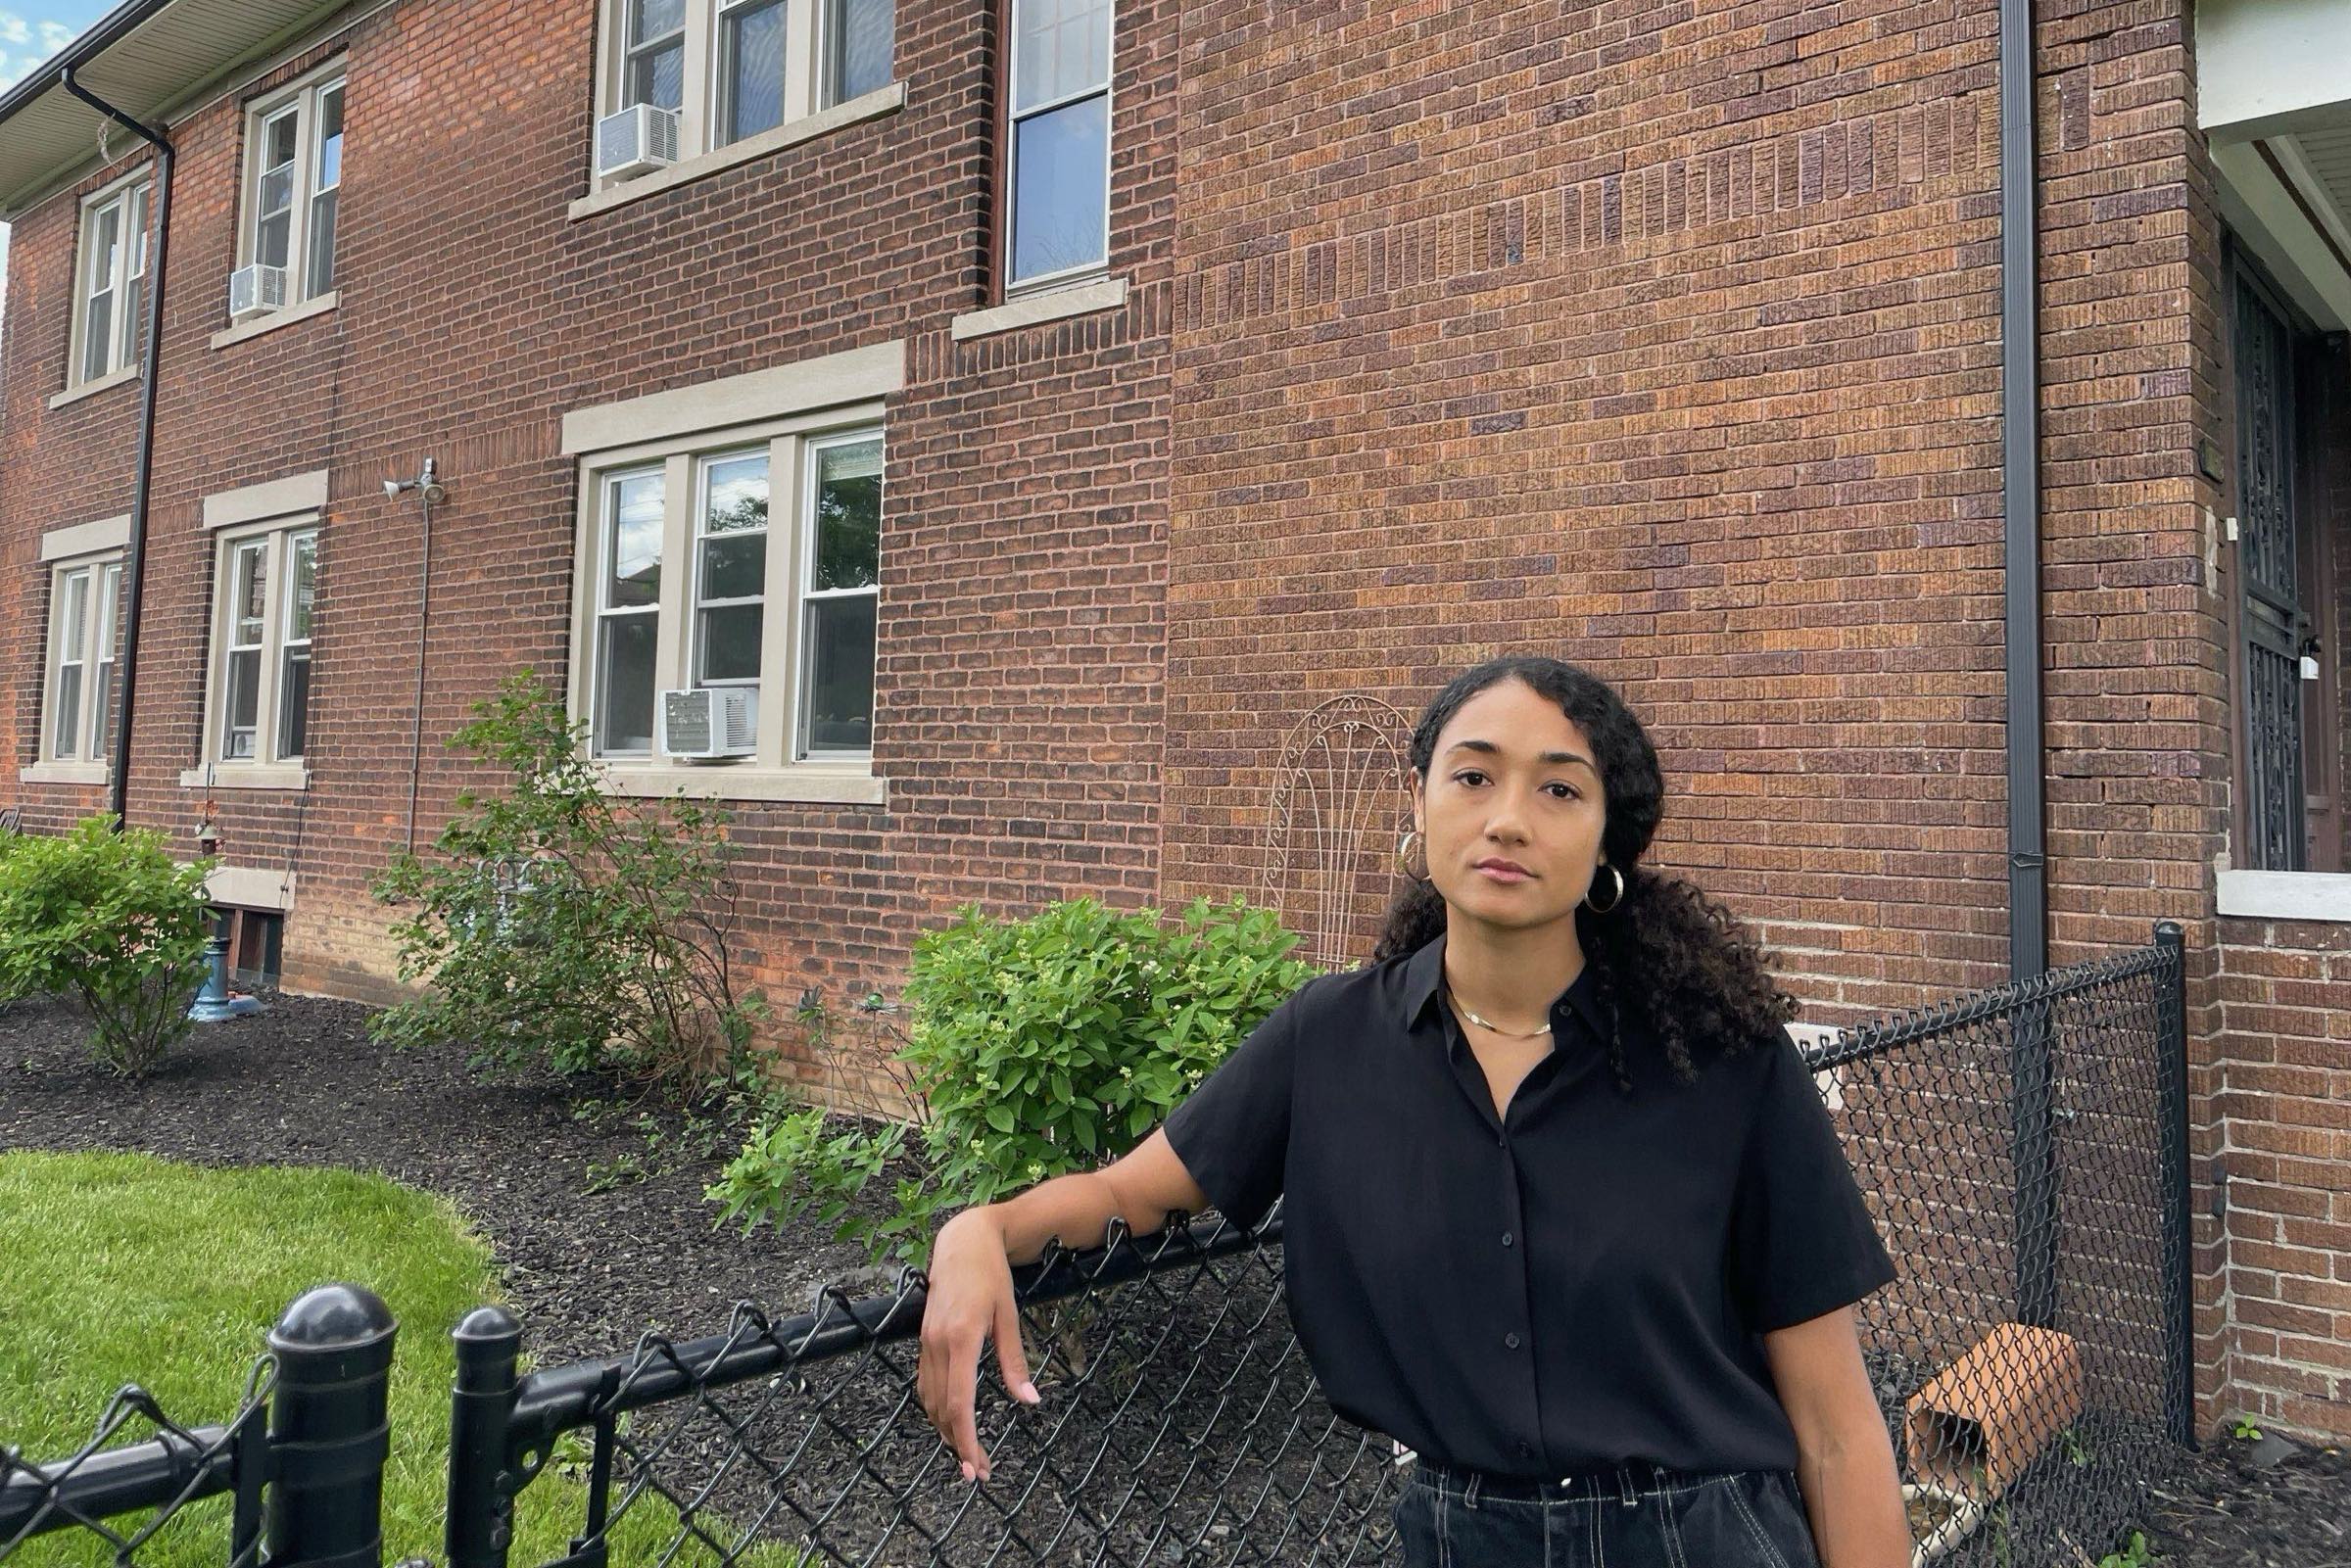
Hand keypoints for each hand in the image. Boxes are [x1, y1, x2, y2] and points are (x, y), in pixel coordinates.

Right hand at [916, 1207, 1041, 1483]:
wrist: (962, 1241)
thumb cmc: (991, 1275)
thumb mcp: (1010, 1316)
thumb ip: (1014, 1361)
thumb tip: (1030, 1402)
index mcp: (961, 1338)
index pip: (959, 1403)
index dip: (965, 1439)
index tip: (974, 1466)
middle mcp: (938, 1344)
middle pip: (941, 1409)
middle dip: (958, 1444)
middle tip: (978, 1472)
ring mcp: (926, 1341)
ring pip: (929, 1400)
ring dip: (945, 1430)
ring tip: (967, 1453)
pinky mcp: (924, 1339)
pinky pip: (925, 1383)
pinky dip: (937, 1408)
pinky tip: (951, 1420)